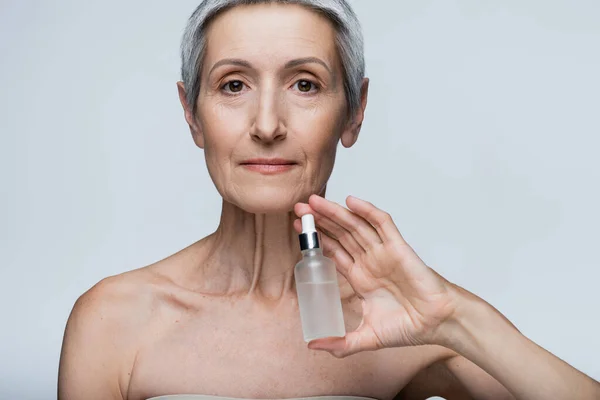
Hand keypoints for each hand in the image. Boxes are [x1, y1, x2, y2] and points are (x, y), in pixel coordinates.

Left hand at [293, 194, 457, 357]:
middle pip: (339, 234)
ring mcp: (382, 252)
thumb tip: (314, 346)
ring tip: (313, 202)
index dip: (315, 239)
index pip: (332, 250)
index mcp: (360, 277)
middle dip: (319, 221)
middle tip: (298, 208)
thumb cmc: (408, 327)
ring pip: (355, 226)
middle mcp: (369, 261)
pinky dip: (367, 211)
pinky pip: (382, 224)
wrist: (437, 324)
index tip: (297, 228)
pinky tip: (350, 201)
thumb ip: (341, 344)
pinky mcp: (398, 247)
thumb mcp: (367, 338)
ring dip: (335, 212)